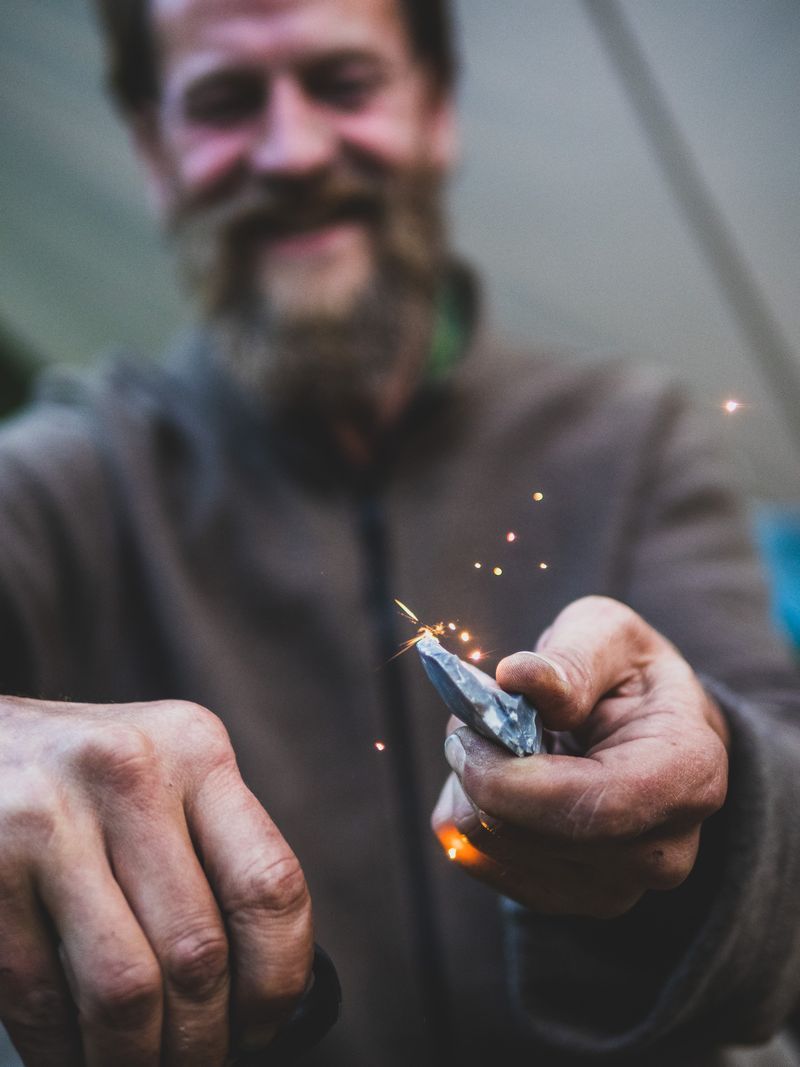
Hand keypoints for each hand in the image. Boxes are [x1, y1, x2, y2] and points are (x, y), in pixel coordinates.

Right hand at [0, 697, 312, 1065]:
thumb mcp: (165, 775)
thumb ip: (214, 850)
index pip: (270, 884)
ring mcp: (50, 821)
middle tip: (200, 1060)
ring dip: (139, 1060)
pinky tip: (77, 1056)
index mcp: (196, 751)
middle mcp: (130, 774)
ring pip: (125, 991)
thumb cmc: (87, 778)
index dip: (278, 978)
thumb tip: (267, 981)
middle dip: (205, 1039)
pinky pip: (42, 1001)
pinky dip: (65, 1054)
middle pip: (198, 951)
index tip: (265, 1023)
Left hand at [431, 596, 728, 918]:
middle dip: (477, 770)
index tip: (465, 729)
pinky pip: (478, 861)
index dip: (510, 777)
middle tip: (473, 717)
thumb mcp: (609, 636)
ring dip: (469, 787)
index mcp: (688, 775)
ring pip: (492, 850)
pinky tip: (500, 777)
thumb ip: (571, 657)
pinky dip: (469, 812)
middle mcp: (661, 851)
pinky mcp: (565, 899)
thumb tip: (517, 677)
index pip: (593, 808)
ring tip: (498, 742)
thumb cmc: (629, 676)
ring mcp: (614, 888)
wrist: (650, 732)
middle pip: (530, 837)